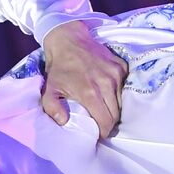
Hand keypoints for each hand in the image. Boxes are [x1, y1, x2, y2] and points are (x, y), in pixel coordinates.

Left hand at [40, 21, 128, 137]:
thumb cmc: (59, 67)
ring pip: (121, 102)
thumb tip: (64, 122)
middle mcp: (107, 84)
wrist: (68, 40)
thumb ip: (53, 108)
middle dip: (109, 123)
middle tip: (101, 124)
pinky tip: (106, 92)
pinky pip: (124, 87)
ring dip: (113, 109)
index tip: (98, 133)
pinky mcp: (121, 66)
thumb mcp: (49, 89)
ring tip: (103, 109)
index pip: (106, 121)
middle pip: (116, 115)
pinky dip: (117, 93)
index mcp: (90, 93)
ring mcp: (116, 74)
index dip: (103, 132)